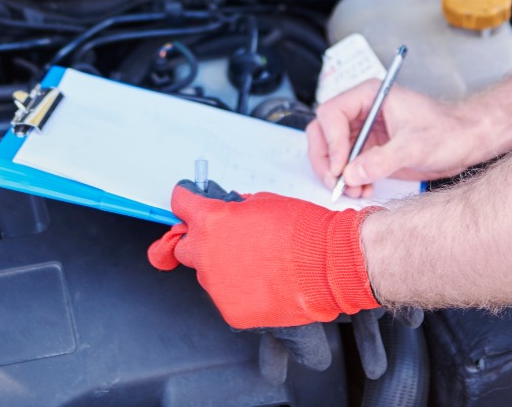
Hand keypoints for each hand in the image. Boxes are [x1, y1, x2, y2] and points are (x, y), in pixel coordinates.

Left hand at [147, 180, 379, 328]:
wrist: (331, 264)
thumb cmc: (304, 230)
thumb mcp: (265, 203)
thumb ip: (236, 210)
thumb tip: (228, 215)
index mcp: (212, 221)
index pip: (180, 205)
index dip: (186, 200)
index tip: (187, 201)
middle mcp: (207, 254)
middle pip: (184, 247)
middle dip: (199, 241)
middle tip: (221, 240)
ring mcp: (217, 286)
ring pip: (209, 275)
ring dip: (224, 267)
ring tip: (257, 264)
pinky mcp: (232, 311)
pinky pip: (228, 297)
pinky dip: (241, 291)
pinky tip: (264, 283)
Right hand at [306, 80, 486, 196]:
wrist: (468, 142)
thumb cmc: (449, 131)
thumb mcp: (415, 146)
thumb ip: (382, 160)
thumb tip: (351, 174)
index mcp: (370, 96)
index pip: (331, 113)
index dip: (331, 141)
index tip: (340, 167)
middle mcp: (362, 111)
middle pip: (323, 132)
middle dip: (326, 160)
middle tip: (336, 183)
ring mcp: (364, 131)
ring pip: (330, 151)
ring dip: (336, 173)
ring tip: (353, 190)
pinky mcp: (370, 150)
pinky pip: (346, 165)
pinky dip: (348, 180)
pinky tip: (363, 189)